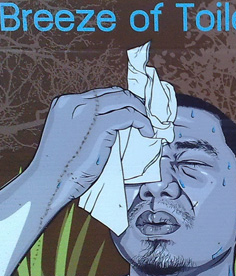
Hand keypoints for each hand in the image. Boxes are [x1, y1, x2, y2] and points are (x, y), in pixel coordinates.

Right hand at [29, 87, 153, 203]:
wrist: (47, 183)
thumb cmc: (60, 167)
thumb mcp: (72, 135)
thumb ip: (88, 124)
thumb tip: (114, 122)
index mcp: (66, 103)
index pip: (102, 94)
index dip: (123, 101)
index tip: (135, 112)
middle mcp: (76, 102)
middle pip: (116, 93)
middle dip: (135, 103)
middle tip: (145, 117)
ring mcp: (87, 113)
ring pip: (125, 100)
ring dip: (141, 112)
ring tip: (147, 126)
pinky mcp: (99, 126)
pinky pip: (129, 115)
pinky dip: (143, 122)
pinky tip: (147, 132)